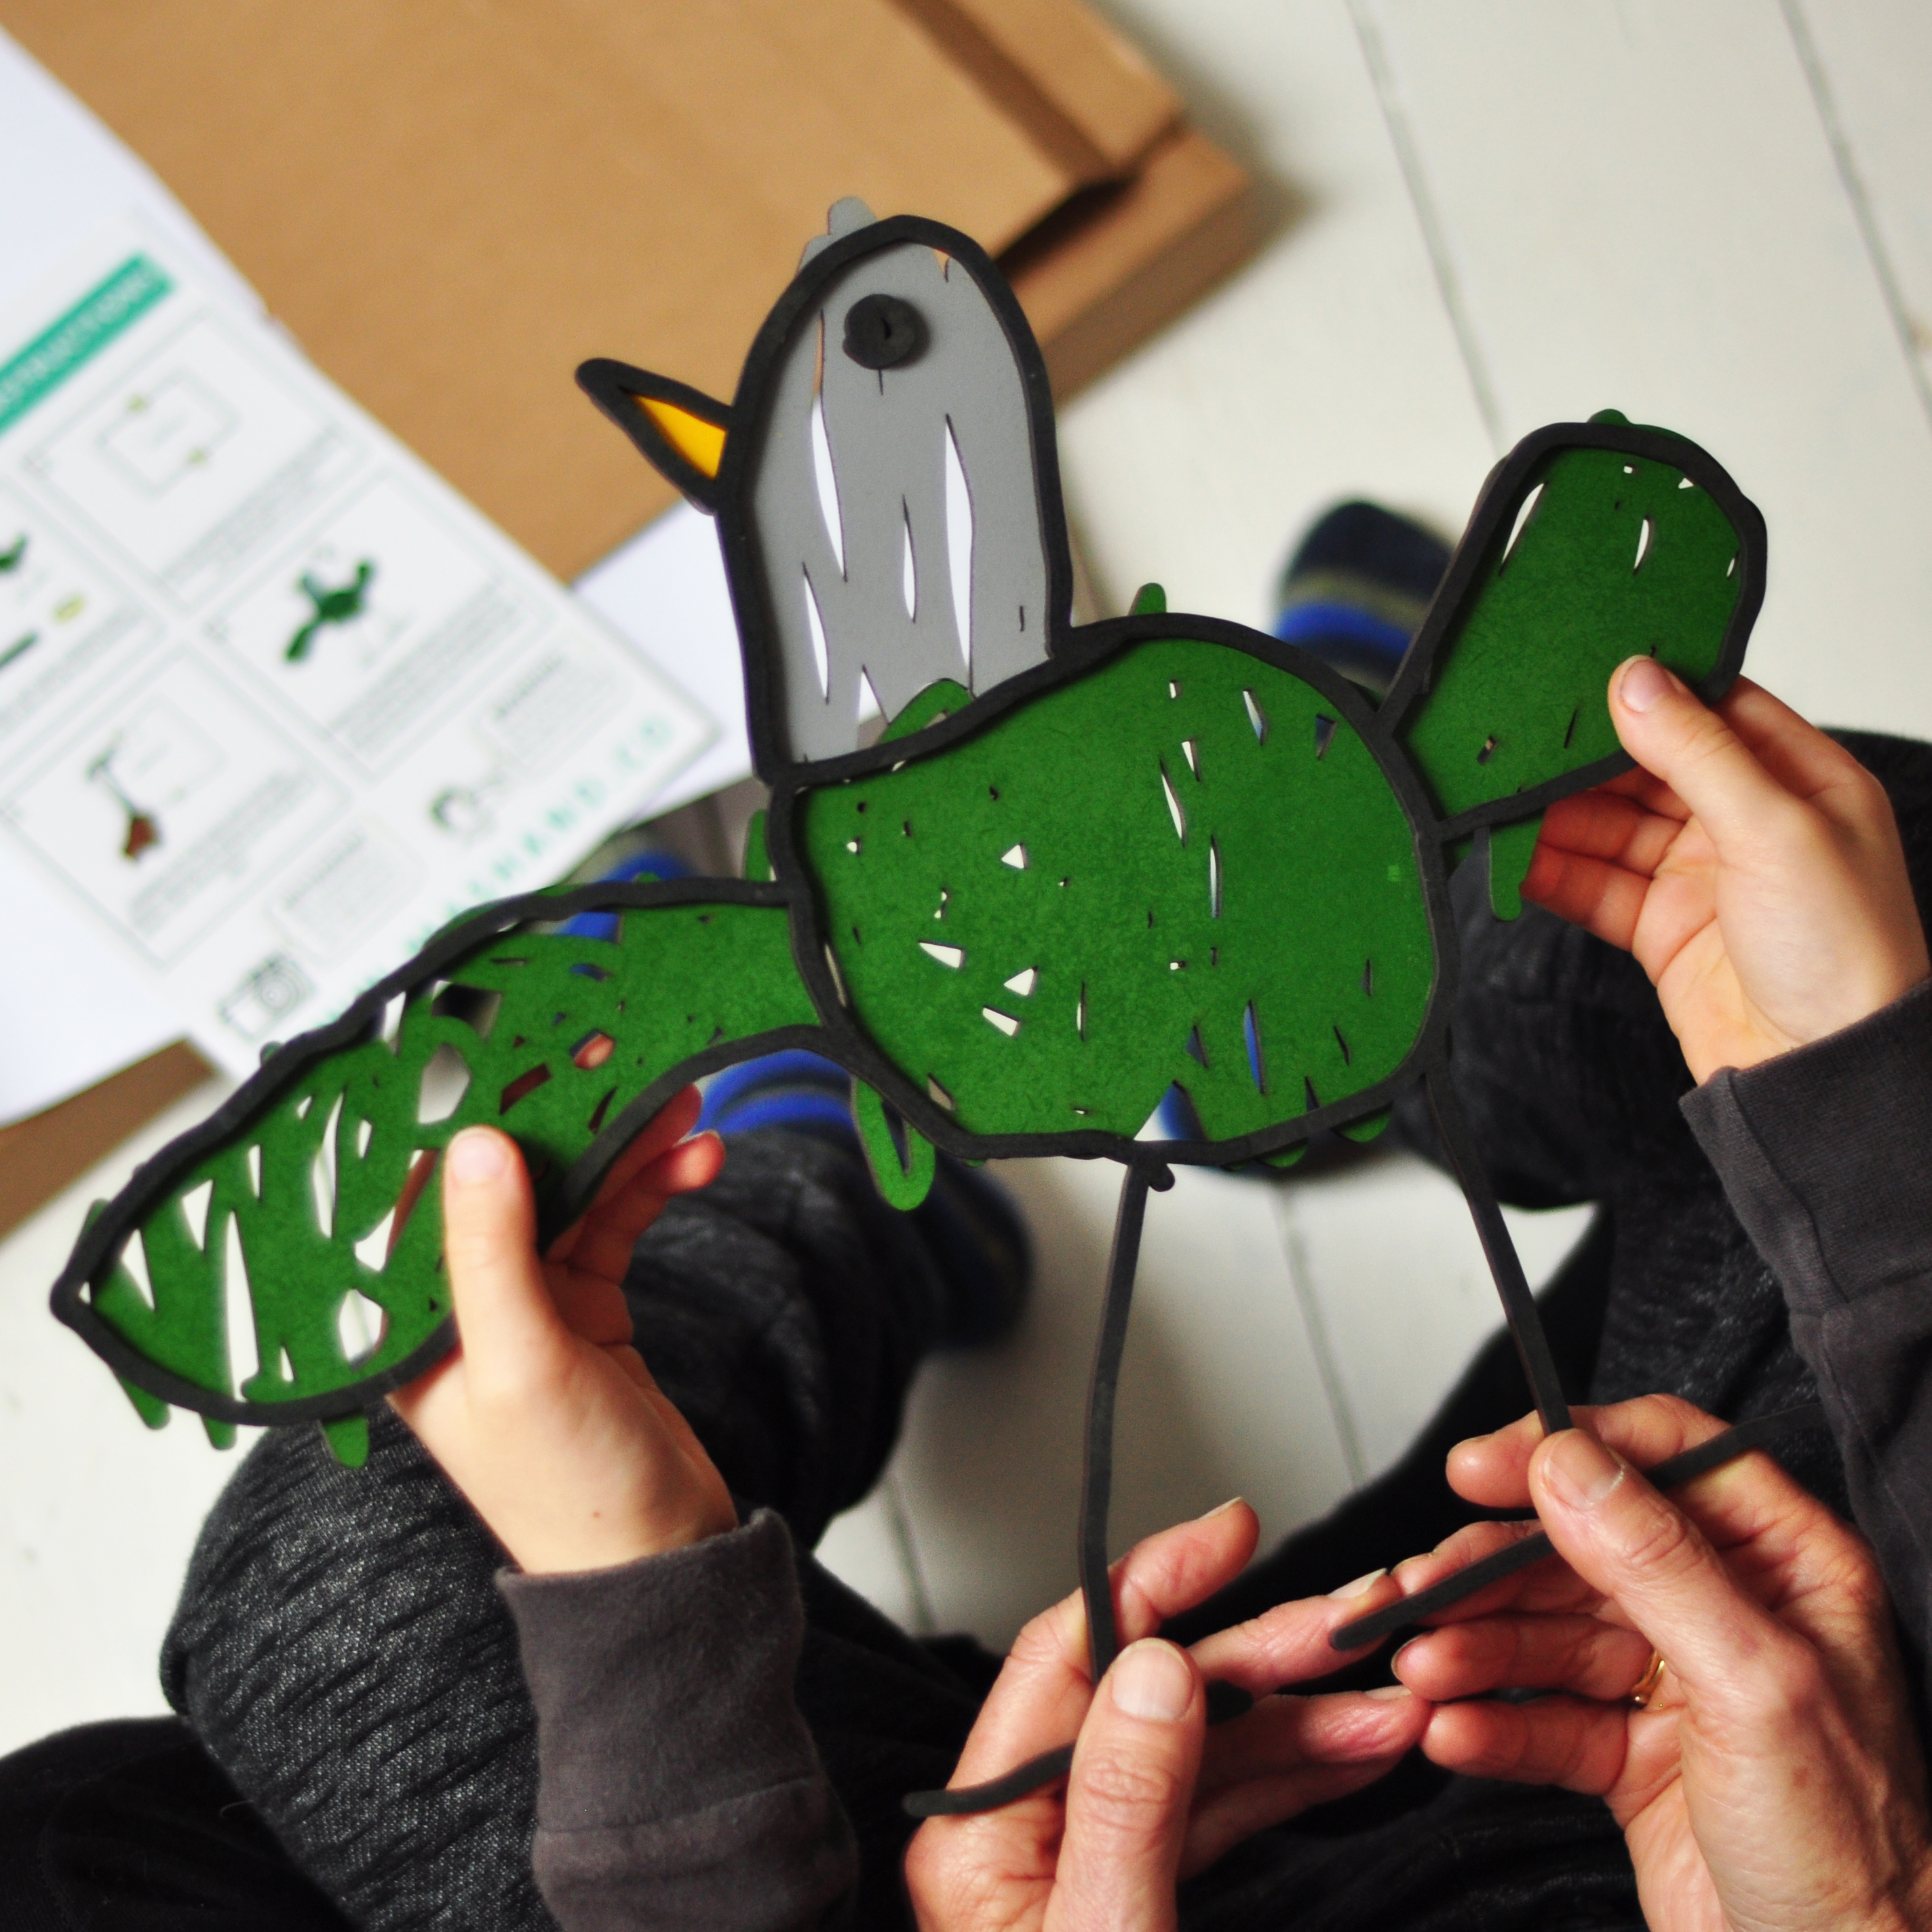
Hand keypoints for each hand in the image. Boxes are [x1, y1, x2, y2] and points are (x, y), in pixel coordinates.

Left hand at [389, 1089, 734, 1573]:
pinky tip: (695, 1160)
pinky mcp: (586, 1306)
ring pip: (573, 1191)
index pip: (431, 1191)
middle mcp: (461, 1307)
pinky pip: (616, 1221)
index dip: (478, 1116)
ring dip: (628, 1146)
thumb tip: (475, 1142)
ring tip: (681, 1101)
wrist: (660, 1557)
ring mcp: (528, 1303)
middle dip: (570, 1117)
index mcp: (411, 1327)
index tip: (526, 1054)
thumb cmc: (571, 1493)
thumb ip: (492, 1252)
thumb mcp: (523, 1365)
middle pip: (511, 1179)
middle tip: (620, 1054)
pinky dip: (653, 1187)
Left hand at [905, 1501, 1428, 1928]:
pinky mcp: (1137, 1891)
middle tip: (1358, 1627)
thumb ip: (1127, 1805)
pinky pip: (1217, 1812)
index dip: (1150, 1584)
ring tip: (1391, 1698)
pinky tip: (1358, 1752)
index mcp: (985, 1829)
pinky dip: (1291, 1779)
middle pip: (1150, 1700)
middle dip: (1260, 1658)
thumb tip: (1154, 1661)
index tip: (1232, 1533)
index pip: (1069, 1660)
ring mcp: (1086, 1859)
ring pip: (1200, 1753)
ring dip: (1298, 1720)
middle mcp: (1028, 1827)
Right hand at [1388, 1395, 1931, 1931]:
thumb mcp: (1754, 1685)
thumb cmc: (1854, 1855)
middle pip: (1580, 1549)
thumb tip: (1567, 1462)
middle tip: (1423, 1588)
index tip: (1481, 1465)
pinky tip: (1455, 1731)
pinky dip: (1492, 1723)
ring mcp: (1673, 1684)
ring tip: (1425, 1672)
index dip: (1567, 1449)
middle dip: (1492, 1572)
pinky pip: (1542, 1716)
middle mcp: (1725, 1611)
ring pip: (1548, 1633)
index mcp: (1784, 1566)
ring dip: (1476, 1651)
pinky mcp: (1631, 1755)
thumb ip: (1656, 1563)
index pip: (1664, 1460)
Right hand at [1525, 662, 1927, 1080]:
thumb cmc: (1843, 954)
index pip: (1716, 710)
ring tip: (1503, 802)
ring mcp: (1700, 876)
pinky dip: (1551, 873)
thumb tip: (1636, 681)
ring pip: (1610, 826)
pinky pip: (1593, 885)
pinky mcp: (1660, 927)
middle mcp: (1747, 823)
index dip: (1653, 691)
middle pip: (1648, 768)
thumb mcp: (1775, 828)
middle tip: (1524, 744)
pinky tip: (1515, 859)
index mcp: (1800, 780)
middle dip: (1587, 758)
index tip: (1586, 671)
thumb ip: (1698, 753)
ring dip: (1557, 816)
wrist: (1821, 1073)